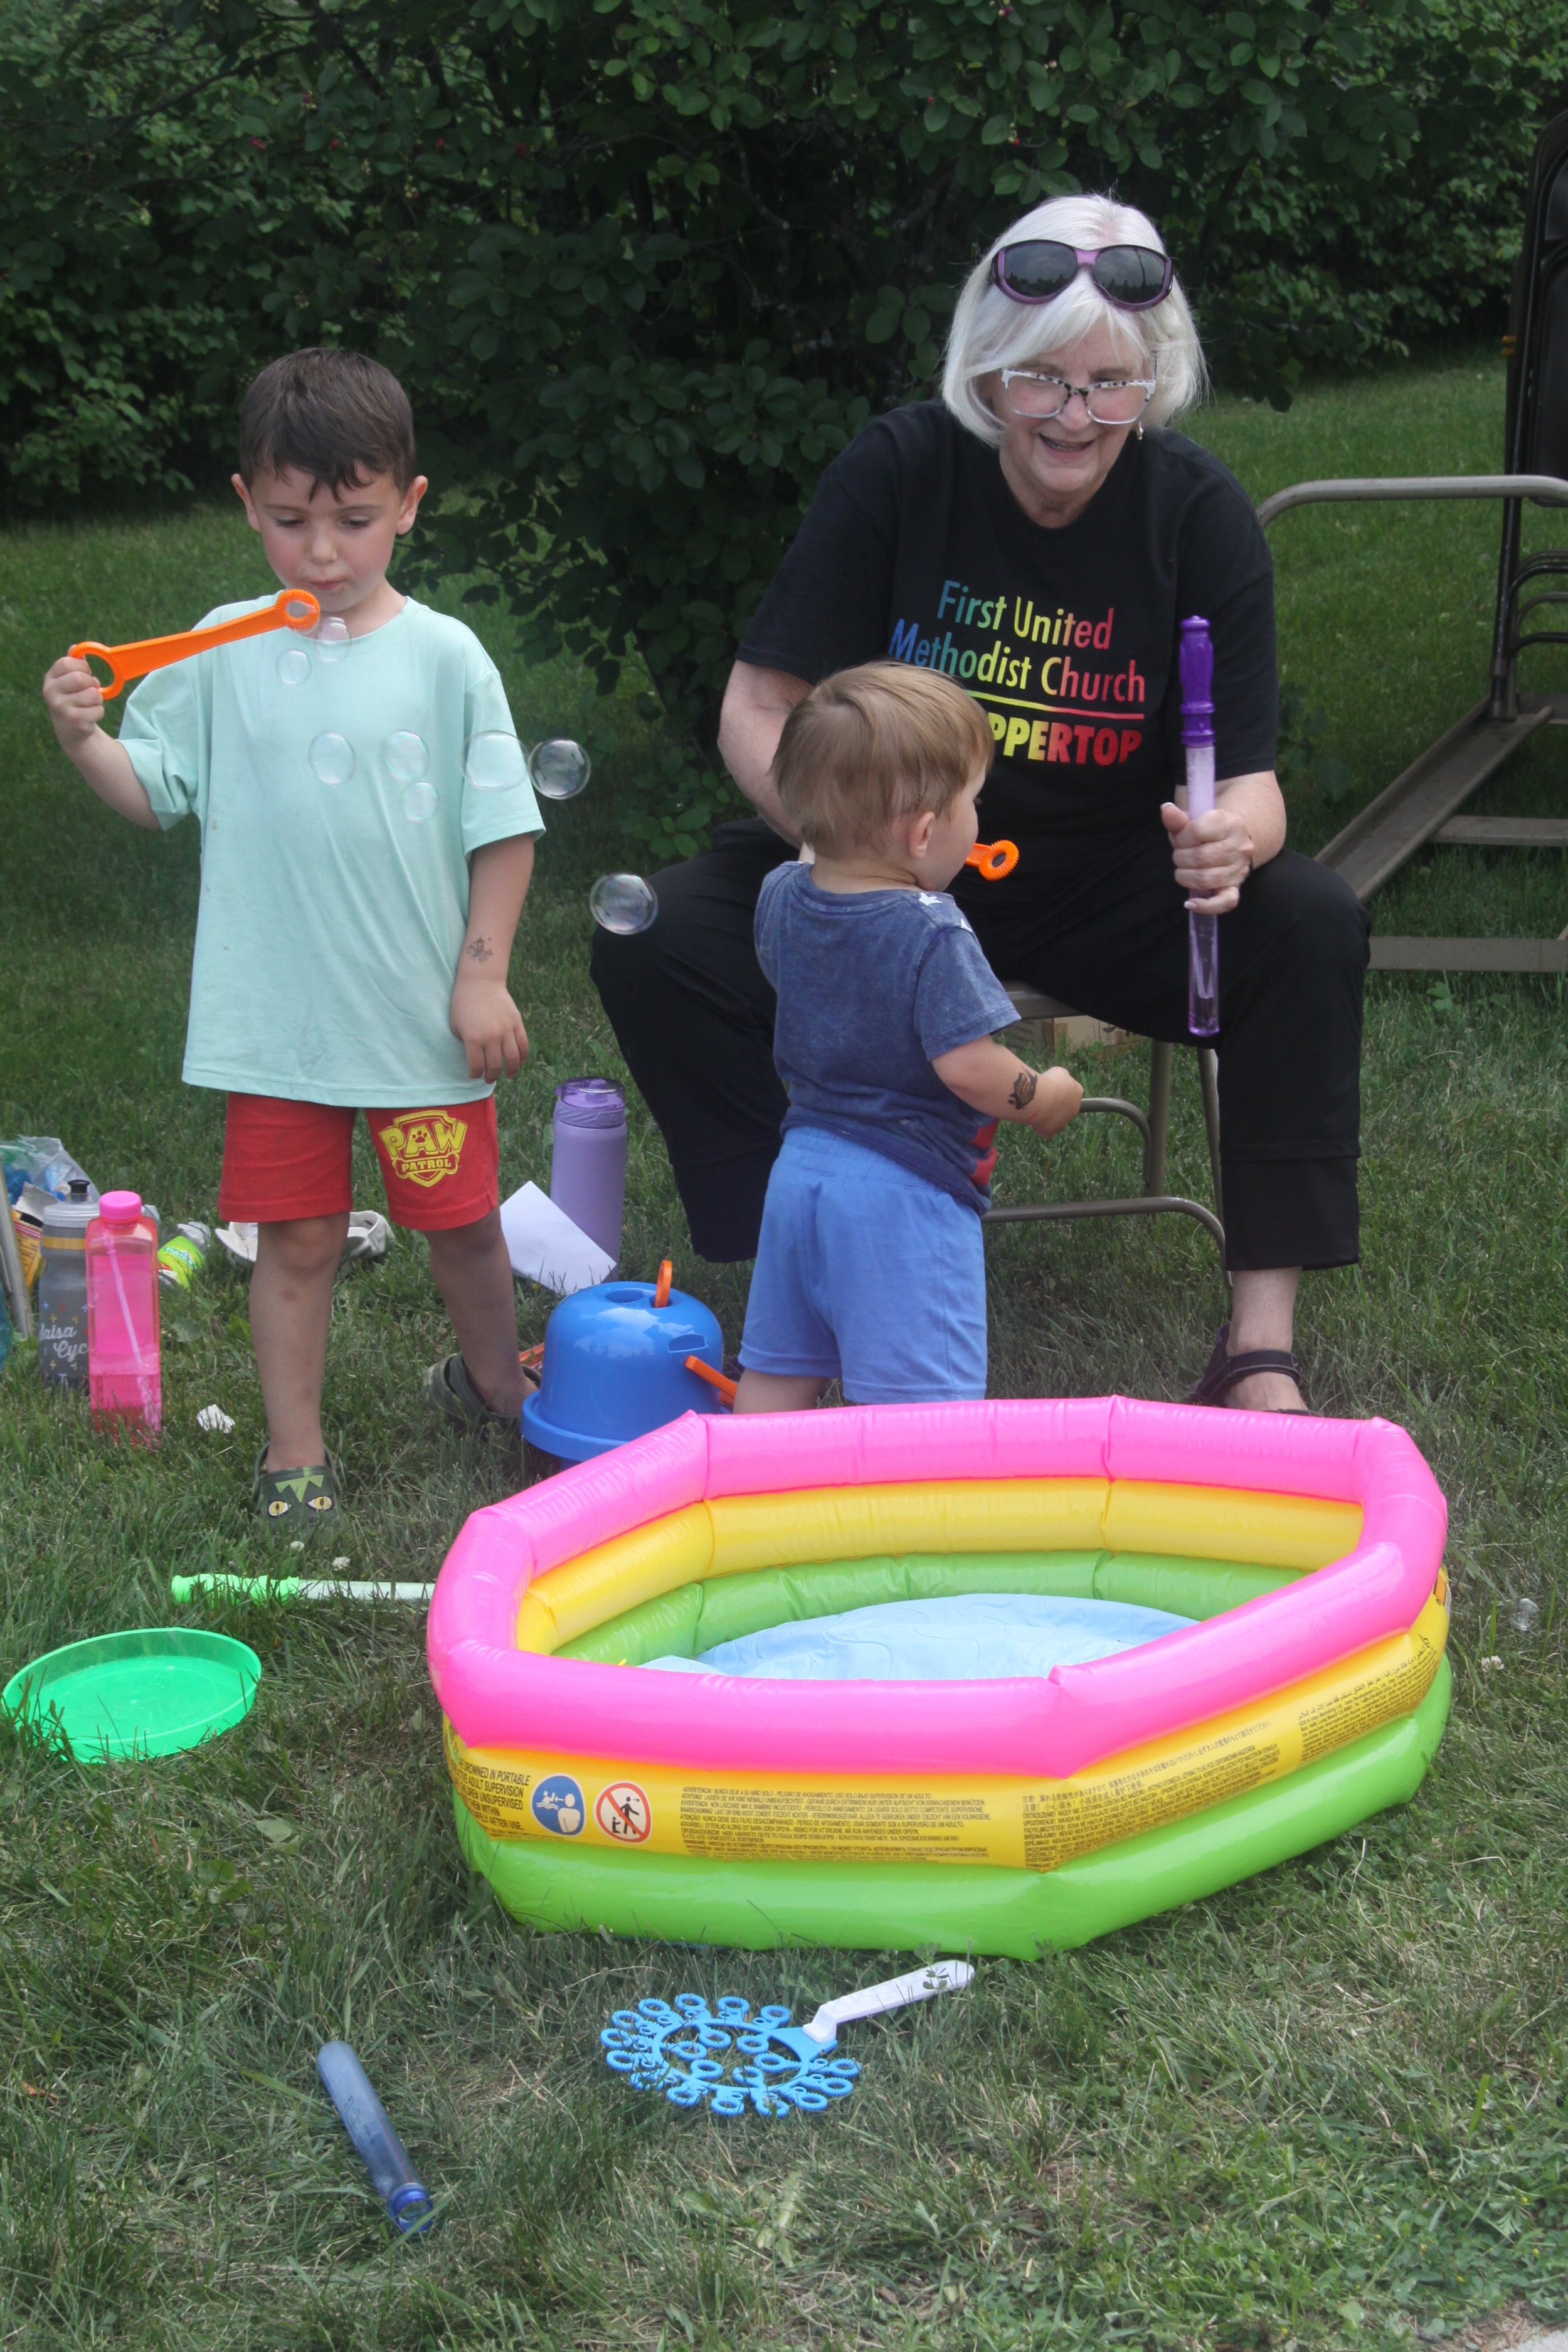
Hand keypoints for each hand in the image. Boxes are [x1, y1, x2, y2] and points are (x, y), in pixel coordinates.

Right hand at [43, 655, 106, 749]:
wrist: (70, 730)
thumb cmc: (73, 699)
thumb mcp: (69, 681)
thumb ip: (74, 664)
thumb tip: (75, 647)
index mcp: (50, 678)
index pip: (66, 663)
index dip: (82, 666)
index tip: (85, 673)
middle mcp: (50, 692)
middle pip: (80, 678)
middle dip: (92, 683)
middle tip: (90, 689)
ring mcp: (60, 707)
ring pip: (93, 694)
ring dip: (97, 699)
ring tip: (89, 704)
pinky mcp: (73, 720)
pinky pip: (98, 710)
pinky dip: (99, 712)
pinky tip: (89, 716)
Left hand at [449, 970, 528, 1081]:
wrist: (480, 982)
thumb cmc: (463, 1003)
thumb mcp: (455, 1025)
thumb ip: (464, 1043)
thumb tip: (475, 1057)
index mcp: (473, 1038)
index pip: (477, 1066)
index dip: (475, 1074)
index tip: (475, 1075)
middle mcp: (491, 1036)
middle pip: (495, 1065)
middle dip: (492, 1076)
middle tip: (490, 1079)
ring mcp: (506, 1029)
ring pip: (513, 1058)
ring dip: (511, 1070)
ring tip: (509, 1075)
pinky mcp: (516, 1022)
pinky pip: (523, 1044)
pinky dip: (523, 1056)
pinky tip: (520, 1062)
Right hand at [1020, 1066, 1082, 1138]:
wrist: (1040, 1098)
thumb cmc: (1049, 1082)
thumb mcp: (1058, 1072)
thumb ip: (1062, 1078)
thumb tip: (1060, 1081)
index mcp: (1077, 1092)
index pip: (1072, 1092)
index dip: (1061, 1090)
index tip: (1051, 1087)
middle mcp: (1074, 1109)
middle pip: (1064, 1108)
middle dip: (1055, 1104)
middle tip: (1042, 1097)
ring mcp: (1063, 1122)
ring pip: (1055, 1120)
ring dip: (1047, 1115)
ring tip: (1036, 1106)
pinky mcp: (1051, 1131)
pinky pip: (1046, 1131)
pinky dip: (1041, 1127)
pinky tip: (1033, 1119)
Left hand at [1161, 799, 1253, 914]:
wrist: (1230, 840)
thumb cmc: (1206, 832)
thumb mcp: (1192, 821)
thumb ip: (1178, 818)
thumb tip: (1166, 810)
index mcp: (1230, 823)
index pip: (1198, 831)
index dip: (1182, 838)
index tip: (1180, 840)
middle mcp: (1239, 846)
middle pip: (1201, 858)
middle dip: (1181, 859)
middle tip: (1180, 856)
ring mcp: (1239, 868)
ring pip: (1207, 880)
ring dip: (1186, 878)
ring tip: (1183, 871)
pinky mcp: (1236, 886)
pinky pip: (1226, 902)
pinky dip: (1206, 906)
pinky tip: (1190, 903)